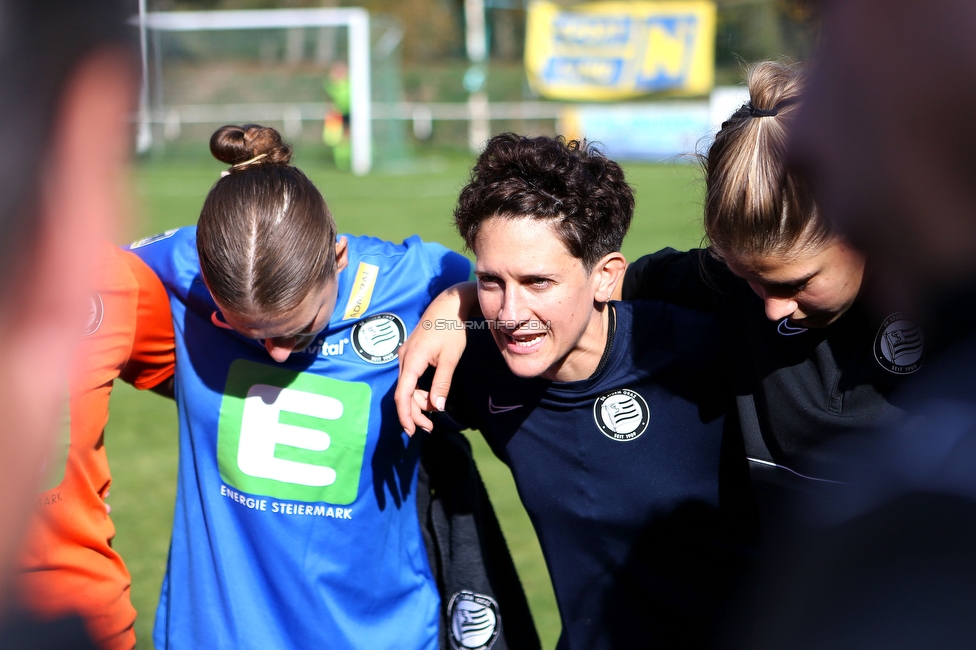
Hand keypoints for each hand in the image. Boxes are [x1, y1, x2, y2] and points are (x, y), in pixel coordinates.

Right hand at [396, 281, 477, 434]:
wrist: (450, 304)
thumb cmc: (452, 329)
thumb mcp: (450, 358)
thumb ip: (442, 383)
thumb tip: (437, 407)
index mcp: (412, 360)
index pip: (403, 395)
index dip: (406, 415)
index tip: (412, 432)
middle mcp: (404, 358)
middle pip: (404, 393)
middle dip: (415, 412)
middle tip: (431, 426)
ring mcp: (406, 355)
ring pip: (407, 386)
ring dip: (419, 401)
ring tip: (436, 408)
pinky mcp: (412, 353)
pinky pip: (411, 378)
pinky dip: (419, 390)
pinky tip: (431, 395)